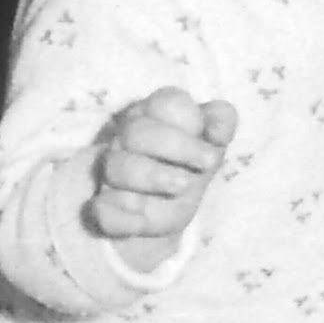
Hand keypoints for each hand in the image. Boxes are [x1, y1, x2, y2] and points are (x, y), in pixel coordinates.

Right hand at [86, 88, 238, 262]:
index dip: (190, 118)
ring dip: (153, 175)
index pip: (166, 102)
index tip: (214, 148)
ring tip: (182, 186)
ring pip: (117, 166)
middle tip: (209, 164)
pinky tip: (143, 220)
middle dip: (177, 146)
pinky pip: (102, 209)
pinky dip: (123, 216)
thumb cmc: (187, 169)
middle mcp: (126, 140)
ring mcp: (111, 174)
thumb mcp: (208, 149)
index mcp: (154, 117)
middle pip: (137, 131)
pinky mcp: (104, 208)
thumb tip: (221, 128)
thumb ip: (219, 128)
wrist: (162, 214)